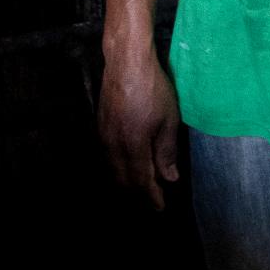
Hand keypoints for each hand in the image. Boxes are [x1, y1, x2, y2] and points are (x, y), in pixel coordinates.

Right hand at [99, 49, 181, 210]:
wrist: (126, 62)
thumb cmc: (151, 88)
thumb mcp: (168, 121)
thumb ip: (166, 152)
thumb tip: (169, 177)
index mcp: (133, 146)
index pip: (141, 181)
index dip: (151, 197)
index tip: (160, 206)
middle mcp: (114, 145)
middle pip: (123, 180)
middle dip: (137, 194)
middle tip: (152, 200)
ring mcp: (104, 135)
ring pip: (113, 169)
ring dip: (127, 181)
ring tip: (142, 186)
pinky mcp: (100, 126)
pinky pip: (108, 156)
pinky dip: (119, 167)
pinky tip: (128, 164)